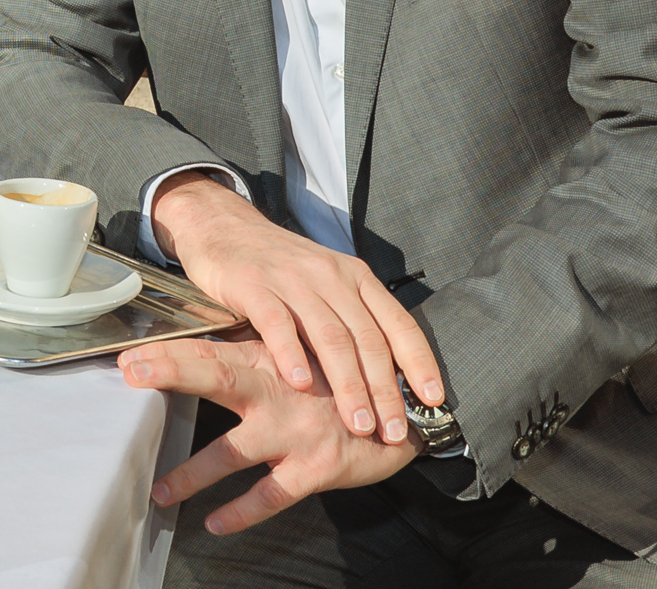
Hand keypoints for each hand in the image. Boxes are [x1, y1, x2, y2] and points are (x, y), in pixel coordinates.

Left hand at [123, 337, 420, 532]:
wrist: (401, 411)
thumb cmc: (335, 383)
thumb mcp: (297, 356)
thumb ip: (251, 352)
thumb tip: (196, 350)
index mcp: (266, 359)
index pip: (208, 350)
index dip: (168, 351)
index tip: (126, 356)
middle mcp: (276, 390)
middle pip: (216, 376)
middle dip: (172, 372)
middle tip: (131, 374)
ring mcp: (294, 431)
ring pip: (233, 451)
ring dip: (192, 474)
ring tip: (159, 493)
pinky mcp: (316, 467)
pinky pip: (271, 494)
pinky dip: (241, 512)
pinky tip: (215, 523)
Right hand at [148, 172, 442, 445]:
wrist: (222, 225)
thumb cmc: (278, 266)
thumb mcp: (326, 283)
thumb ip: (351, 322)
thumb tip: (388, 382)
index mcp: (355, 277)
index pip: (398, 323)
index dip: (420, 363)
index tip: (434, 401)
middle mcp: (330, 276)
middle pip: (367, 339)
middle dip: (384, 391)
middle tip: (393, 432)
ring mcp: (292, 279)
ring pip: (330, 337)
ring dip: (348, 384)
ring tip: (358, 424)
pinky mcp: (253, 284)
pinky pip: (278, 323)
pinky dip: (292, 355)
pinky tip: (302, 385)